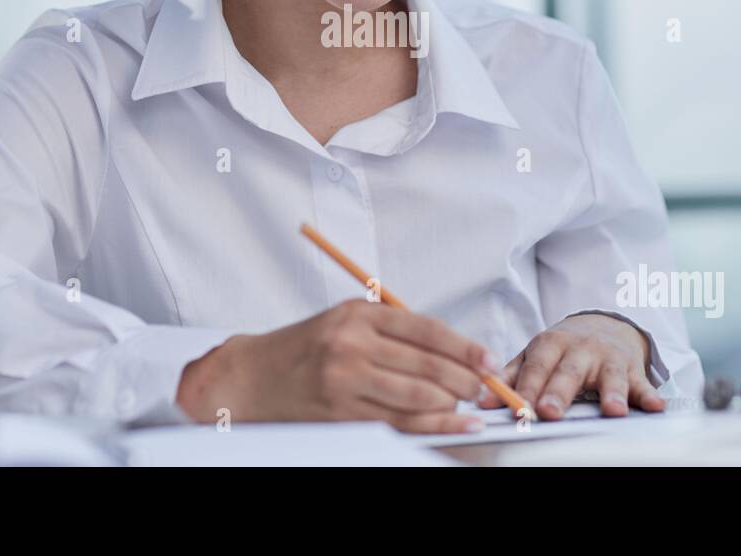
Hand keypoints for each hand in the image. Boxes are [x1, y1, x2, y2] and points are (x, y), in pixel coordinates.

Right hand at [176, 299, 498, 433]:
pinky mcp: (342, 413)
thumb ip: (392, 329)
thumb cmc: (304, 347)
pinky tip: (455, 423)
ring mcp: (346, 381)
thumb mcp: (344, 320)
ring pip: (418, 396)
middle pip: (428, 364)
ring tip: (471, 404)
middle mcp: (353, 344)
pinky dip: (434, 425)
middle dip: (466, 378)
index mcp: (358, 314)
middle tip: (485, 386)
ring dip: (454, 403)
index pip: (426, 329)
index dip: (465, 347)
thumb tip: (452, 348)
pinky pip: (399, 422)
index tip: (488, 360)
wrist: (251, 376)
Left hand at [477, 313, 665, 418]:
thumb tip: (483, 400)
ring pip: (609, 375)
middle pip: (569, 372)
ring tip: (612, 411)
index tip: (517, 408)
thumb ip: (512, 376)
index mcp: (551, 344)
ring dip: (611, 393)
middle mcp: (580, 348)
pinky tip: (655, 406)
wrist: (604, 324)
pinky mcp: (633, 368)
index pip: (536, 367)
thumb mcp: (536, 354)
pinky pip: (642, 383)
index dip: (526, 387)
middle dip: (559, 392)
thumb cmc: (563, 348)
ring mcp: (608, 357)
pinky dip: (649, 394)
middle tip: (549, 412)